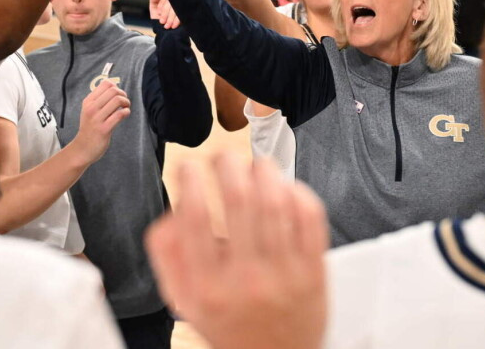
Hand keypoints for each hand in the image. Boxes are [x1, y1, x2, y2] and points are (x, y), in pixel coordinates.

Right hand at [74, 80, 130, 162]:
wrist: (82, 148)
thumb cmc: (89, 128)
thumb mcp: (89, 111)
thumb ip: (99, 100)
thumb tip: (115, 88)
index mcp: (88, 102)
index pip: (105, 84)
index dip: (116, 87)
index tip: (118, 95)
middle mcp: (91, 108)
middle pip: (113, 90)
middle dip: (123, 94)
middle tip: (124, 102)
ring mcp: (97, 119)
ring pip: (117, 100)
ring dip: (126, 103)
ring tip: (125, 108)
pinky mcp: (104, 129)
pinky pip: (119, 114)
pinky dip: (126, 112)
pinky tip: (125, 115)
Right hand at [146, 155, 328, 348]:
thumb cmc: (233, 327)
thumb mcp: (186, 301)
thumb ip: (169, 258)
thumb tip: (170, 211)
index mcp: (207, 287)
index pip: (193, 217)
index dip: (189, 179)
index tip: (189, 166)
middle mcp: (245, 279)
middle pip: (238, 199)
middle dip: (227, 164)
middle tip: (223, 157)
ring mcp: (284, 274)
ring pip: (276, 202)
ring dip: (264, 171)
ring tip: (255, 165)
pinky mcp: (315, 270)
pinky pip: (310, 217)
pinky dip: (297, 191)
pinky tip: (286, 186)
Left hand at [149, 0, 180, 29]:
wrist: (164, 29)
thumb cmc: (158, 15)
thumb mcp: (154, 6)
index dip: (162, 4)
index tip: (158, 13)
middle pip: (172, 3)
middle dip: (165, 13)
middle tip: (162, 22)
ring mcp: (182, 6)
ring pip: (177, 9)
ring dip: (171, 18)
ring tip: (166, 26)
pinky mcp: (186, 13)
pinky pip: (182, 15)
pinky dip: (177, 21)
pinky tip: (173, 26)